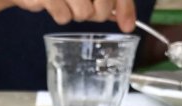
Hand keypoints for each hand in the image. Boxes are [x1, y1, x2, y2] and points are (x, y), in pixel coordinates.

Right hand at [12, 0, 135, 30]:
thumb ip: (110, 1)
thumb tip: (126, 22)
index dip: (124, 8)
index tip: (128, 26)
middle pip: (101, 9)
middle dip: (95, 14)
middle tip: (84, 6)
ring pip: (83, 15)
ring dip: (74, 13)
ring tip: (66, 1)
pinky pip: (63, 17)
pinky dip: (59, 14)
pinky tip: (53, 2)